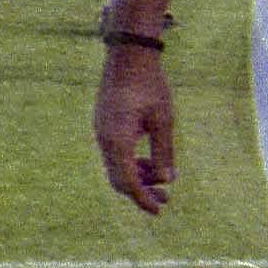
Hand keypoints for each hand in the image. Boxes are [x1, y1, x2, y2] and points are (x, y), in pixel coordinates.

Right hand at [95, 45, 176, 215]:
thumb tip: (166, 180)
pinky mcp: (104, 126)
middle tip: (166, 198)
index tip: (159, 210)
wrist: (128, 57)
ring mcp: (101, 132)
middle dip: (140, 192)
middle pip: (118, 179)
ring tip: (161, 175)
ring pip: (115, 167)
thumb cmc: (150, 86)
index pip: (127, 181)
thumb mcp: (163, 120)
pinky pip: (114, 154)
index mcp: (117, 140)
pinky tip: (148, 159)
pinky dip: (131, 163)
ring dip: (137, 177)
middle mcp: (104, 140)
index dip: (143, 199)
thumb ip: (163, 152)